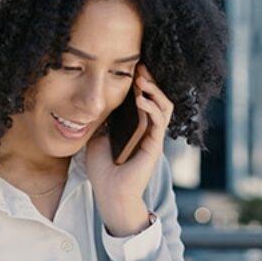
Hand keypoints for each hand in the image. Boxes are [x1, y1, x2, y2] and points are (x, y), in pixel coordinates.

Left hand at [86, 62, 173, 210]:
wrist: (109, 193)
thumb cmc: (103, 170)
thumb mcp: (97, 137)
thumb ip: (103, 120)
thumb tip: (100, 101)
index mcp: (137, 128)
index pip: (145, 100)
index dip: (141, 83)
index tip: (132, 68)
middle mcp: (149, 131)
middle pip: (158, 99)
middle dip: (150, 81)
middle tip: (140, 67)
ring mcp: (154, 138)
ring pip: (164, 107)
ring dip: (154, 91)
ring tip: (141, 80)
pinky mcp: (155, 146)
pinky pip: (159, 121)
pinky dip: (151, 107)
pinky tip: (140, 99)